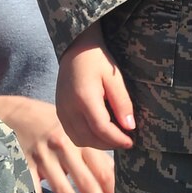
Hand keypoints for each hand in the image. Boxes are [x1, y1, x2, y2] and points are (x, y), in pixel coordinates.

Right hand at [0, 94, 116, 192]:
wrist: (13, 113)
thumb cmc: (51, 125)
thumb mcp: (74, 132)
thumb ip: (92, 153)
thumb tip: (117, 179)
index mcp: (80, 139)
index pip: (102, 171)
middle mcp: (63, 147)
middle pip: (86, 183)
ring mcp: (42, 157)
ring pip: (63, 190)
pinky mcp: (23, 164)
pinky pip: (35, 191)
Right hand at [57, 25, 134, 150]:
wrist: (76, 49)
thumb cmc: (98, 60)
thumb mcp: (114, 78)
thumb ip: (122, 103)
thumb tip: (130, 127)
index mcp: (84, 97)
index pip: (101, 129)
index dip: (117, 139)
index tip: (131, 141)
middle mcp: (69, 107)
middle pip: (89, 138)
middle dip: (109, 143)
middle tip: (125, 140)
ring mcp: (62, 110)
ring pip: (79, 138)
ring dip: (97, 143)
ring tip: (113, 137)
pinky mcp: (60, 111)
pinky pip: (72, 133)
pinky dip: (86, 138)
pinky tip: (98, 132)